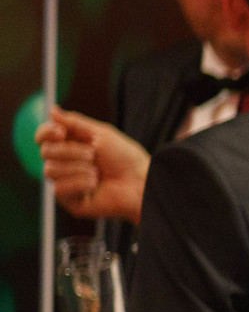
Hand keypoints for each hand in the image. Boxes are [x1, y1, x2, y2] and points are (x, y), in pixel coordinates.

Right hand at [36, 109, 149, 223]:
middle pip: (45, 152)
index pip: (43, 137)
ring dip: (77, 168)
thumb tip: (52, 111)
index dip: (45, 133)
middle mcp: (64, 164)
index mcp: (70, 145)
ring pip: (49, 170)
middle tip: (92, 154)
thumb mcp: (101, 134)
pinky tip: (95, 184)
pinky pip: (59, 188)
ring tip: (97, 171)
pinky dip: (79, 183)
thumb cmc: (125, 158)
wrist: (141, 182)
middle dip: (70, 151)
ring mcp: (66, 182)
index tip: (60, 132)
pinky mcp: (70, 200)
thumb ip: (74, 123)